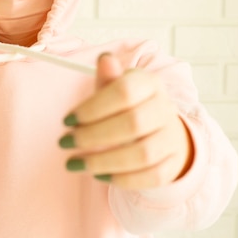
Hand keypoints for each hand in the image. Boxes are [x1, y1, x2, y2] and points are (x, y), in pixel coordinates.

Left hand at [59, 53, 193, 189]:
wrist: (161, 130)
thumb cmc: (129, 107)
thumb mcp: (116, 89)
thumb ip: (107, 78)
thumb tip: (104, 59)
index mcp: (149, 84)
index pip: (123, 92)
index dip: (92, 107)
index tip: (66, 120)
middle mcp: (164, 108)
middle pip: (132, 124)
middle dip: (92, 136)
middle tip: (65, 142)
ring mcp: (172, 137)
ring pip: (142, 153)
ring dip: (102, 161)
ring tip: (75, 163)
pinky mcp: (172, 163)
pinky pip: (151, 176)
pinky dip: (122, 178)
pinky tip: (99, 175)